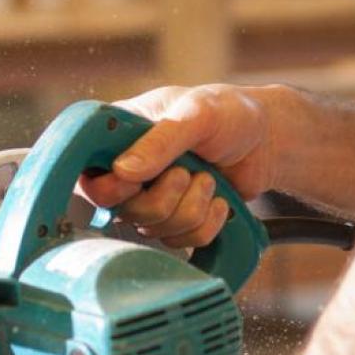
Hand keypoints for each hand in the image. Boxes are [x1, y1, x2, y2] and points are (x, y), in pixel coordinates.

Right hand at [79, 84, 274, 247]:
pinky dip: (206, 223)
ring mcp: (152, 195)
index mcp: (120, 134)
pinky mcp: (176, 219)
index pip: (87, 172)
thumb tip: (121, 170)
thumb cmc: (229, 113)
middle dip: (163, 197)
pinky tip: (218, 200)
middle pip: (122, 209)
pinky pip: (182, 241)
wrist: (267, 141)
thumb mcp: (197, 113)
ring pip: (153, 228)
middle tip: (187, 171)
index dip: (109, 186)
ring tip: (208, 177)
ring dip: (191, 206)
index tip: (135, 180)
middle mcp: (129, 167)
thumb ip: (161, 140)